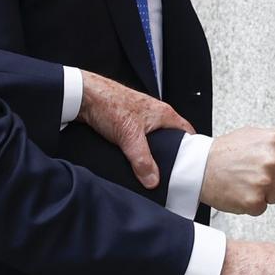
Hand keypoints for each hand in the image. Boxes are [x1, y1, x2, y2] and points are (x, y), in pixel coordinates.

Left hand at [78, 72, 193, 189]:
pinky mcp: (125, 121)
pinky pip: (136, 138)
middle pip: (169, 137)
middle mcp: (154, 113)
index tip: (190, 163)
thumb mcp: (130, 137)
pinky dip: (134, 148)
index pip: (186, 131)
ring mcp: (139, 117)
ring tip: (146, 166)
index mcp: (163, 113)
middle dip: (168, 153)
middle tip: (167, 171)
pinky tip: (128, 157)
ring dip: (148, 151)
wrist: (83, 95)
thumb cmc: (109, 103)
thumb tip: (153, 180)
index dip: (191, 147)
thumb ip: (143, 160)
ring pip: (151, 138)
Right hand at [201, 126, 274, 215]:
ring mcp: (264, 182)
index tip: (269, 162)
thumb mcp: (256, 134)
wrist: (199, 167)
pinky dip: (252, 203)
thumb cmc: (226, 151)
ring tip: (246, 181)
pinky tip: (240, 191)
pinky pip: (264, 207)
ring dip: (266, 192)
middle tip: (255, 172)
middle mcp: (272, 161)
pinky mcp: (254, 202)